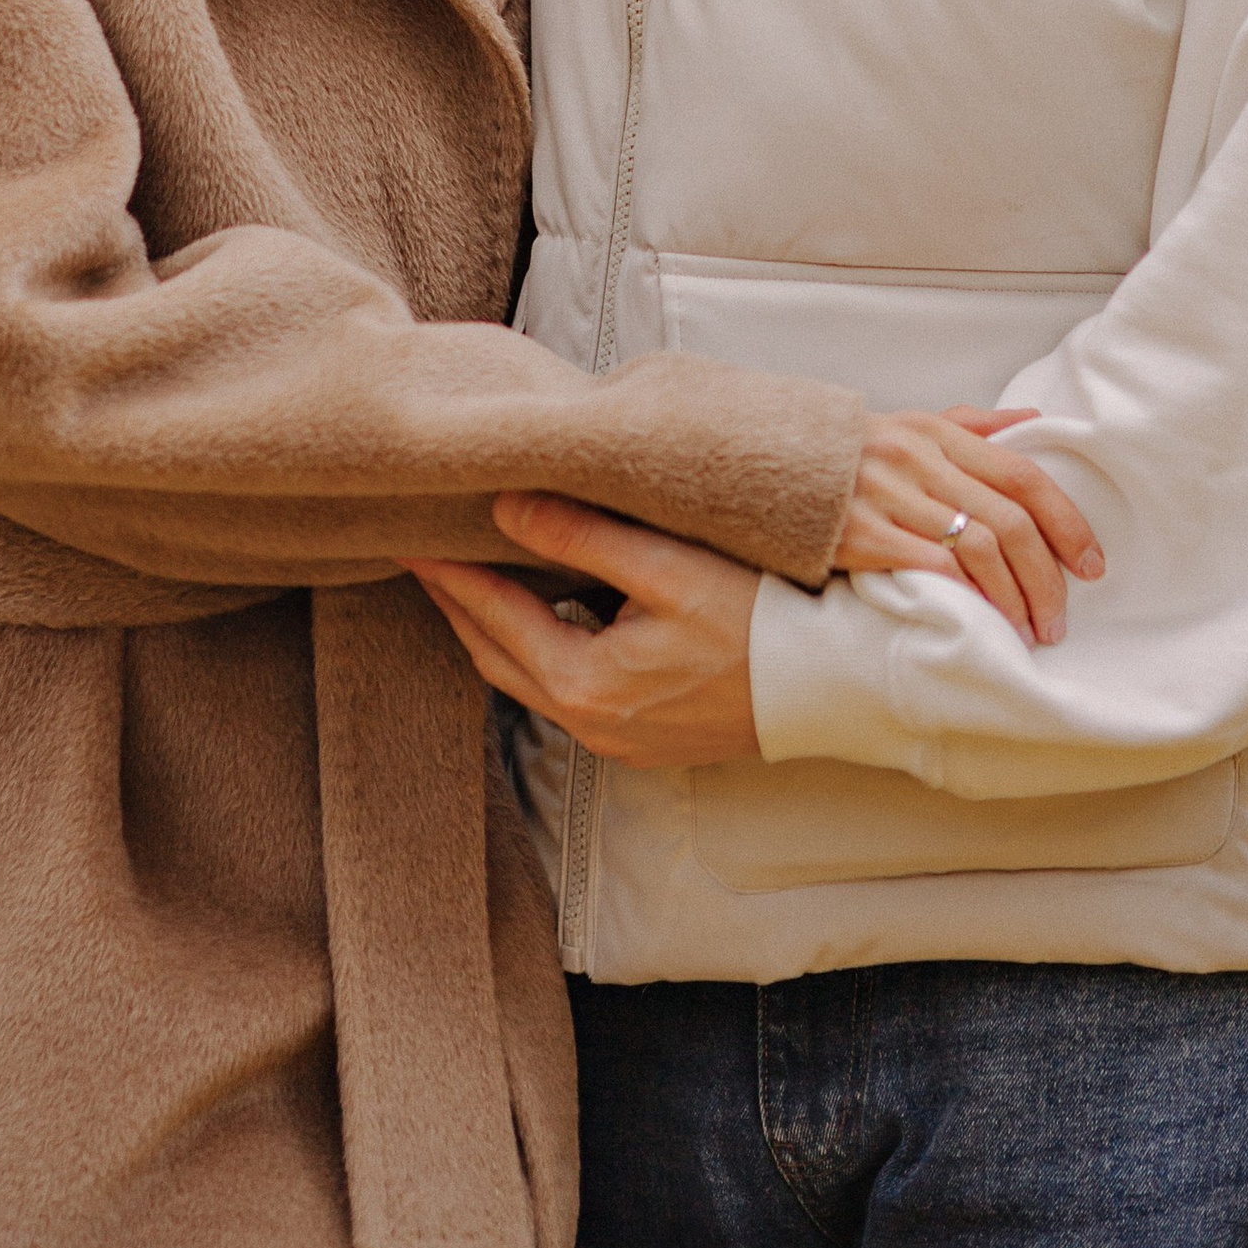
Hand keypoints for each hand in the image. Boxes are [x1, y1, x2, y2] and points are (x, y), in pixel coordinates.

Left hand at [408, 494, 761, 766]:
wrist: (835, 687)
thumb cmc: (760, 621)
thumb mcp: (667, 566)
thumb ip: (581, 536)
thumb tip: (506, 507)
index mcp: (585, 684)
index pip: (493, 616)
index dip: (449, 572)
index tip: (413, 536)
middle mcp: (590, 725)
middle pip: (497, 656)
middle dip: (458, 603)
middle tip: (425, 555)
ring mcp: (618, 741)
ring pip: (528, 680)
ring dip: (494, 629)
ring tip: (469, 579)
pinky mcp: (645, 740)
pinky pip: (564, 694)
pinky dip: (536, 651)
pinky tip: (540, 619)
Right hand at [837, 407, 1103, 644]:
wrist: (766, 461)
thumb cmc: (850, 451)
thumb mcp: (910, 424)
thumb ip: (973, 425)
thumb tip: (1033, 420)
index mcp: (936, 433)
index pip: (1022, 475)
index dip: (1067, 523)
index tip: (1091, 565)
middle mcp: (918, 460)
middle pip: (1009, 521)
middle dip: (1046, 577)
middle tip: (1059, 618)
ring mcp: (889, 496)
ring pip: (978, 549)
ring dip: (1014, 597)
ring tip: (1028, 629)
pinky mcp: (861, 534)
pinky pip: (934, 567)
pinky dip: (969, 596)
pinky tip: (982, 620)